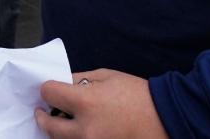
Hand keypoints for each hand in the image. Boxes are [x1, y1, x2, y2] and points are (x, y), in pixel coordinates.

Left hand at [34, 69, 167, 138]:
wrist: (166, 119)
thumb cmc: (138, 95)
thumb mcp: (107, 77)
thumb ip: (80, 80)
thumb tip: (60, 83)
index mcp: (86, 102)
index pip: (49, 93)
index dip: (47, 89)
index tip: (49, 89)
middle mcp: (85, 129)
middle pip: (48, 125)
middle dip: (43, 116)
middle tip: (43, 111)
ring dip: (58, 131)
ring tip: (62, 121)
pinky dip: (73, 138)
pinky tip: (78, 130)